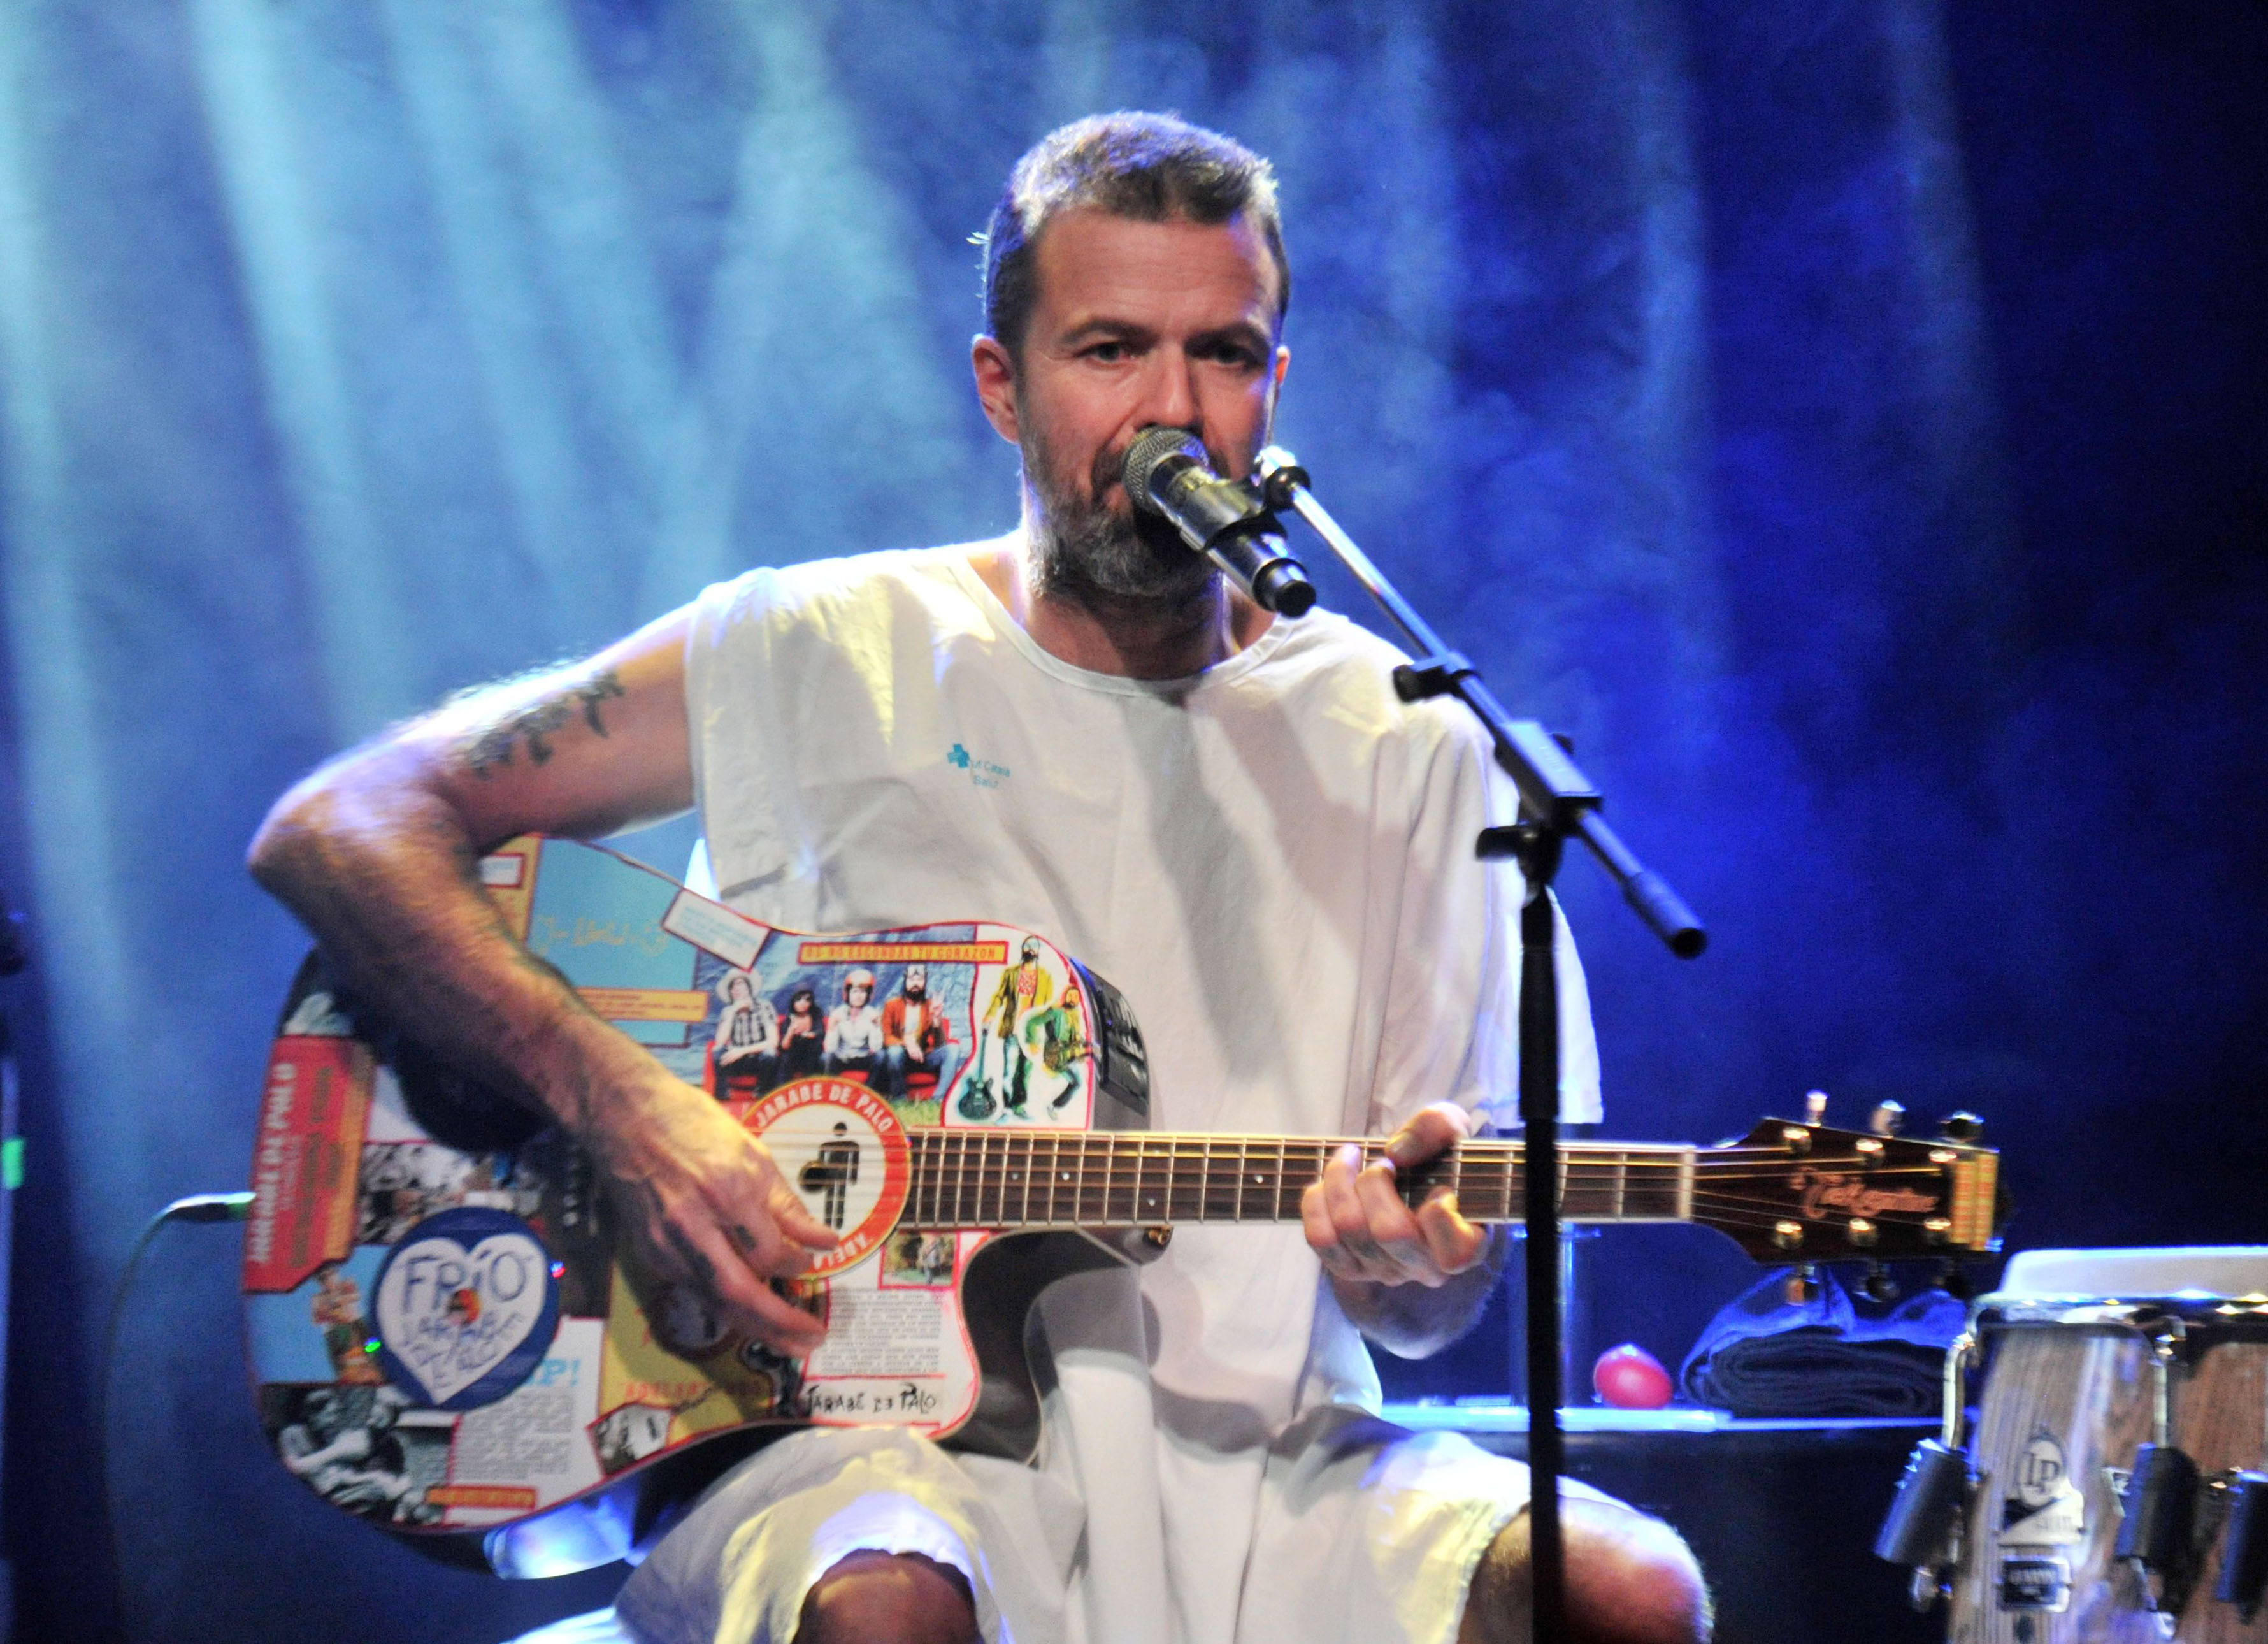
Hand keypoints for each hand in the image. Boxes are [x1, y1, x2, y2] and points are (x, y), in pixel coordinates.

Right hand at [581, 1065, 838, 1355]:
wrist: (624, 1116)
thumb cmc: (694, 1124)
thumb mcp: (752, 1152)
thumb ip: (786, 1203)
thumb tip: (824, 1241)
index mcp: (728, 1191)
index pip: (772, 1252)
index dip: (799, 1265)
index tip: (815, 1264)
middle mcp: (696, 1225)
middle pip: (741, 1292)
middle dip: (780, 1323)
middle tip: (813, 1340)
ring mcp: (667, 1244)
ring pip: (715, 1301)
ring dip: (755, 1329)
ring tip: (789, 1344)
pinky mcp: (651, 1254)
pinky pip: (694, 1290)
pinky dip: (724, 1307)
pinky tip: (747, 1316)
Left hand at [1300, 1103, 1487, 1287]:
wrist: (1412, 1178)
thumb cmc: (1439, 1158)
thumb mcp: (1453, 1129)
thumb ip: (1438, 1126)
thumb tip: (1396, 1154)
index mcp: (1466, 1244)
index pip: (1455, 1254)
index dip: (1440, 1217)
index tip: (1438, 1187)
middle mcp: (1426, 1268)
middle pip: (1390, 1232)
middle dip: (1374, 1182)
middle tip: (1380, 1163)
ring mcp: (1387, 1272)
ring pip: (1350, 1230)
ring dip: (1340, 1181)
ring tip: (1351, 1157)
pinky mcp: (1350, 1269)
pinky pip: (1321, 1239)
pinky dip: (1317, 1201)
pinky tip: (1331, 1181)